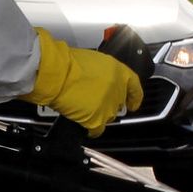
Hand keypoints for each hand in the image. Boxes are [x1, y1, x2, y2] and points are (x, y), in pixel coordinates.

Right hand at [21, 28, 143, 136]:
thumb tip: (102, 82)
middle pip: (118, 103)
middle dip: (109, 103)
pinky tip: (84, 124)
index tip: (133, 103)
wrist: (58, 73)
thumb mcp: (95, 61)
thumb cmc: (69, 63)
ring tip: (84, 108)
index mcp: (119, 72)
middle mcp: (117, 90)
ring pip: (108, 116)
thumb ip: (105, 73)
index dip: (135, 97)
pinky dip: (91, 129)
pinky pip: (97, 130)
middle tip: (95, 101)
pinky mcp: (97, 119)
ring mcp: (108, 106)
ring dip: (99, 114)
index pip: (134, 87)